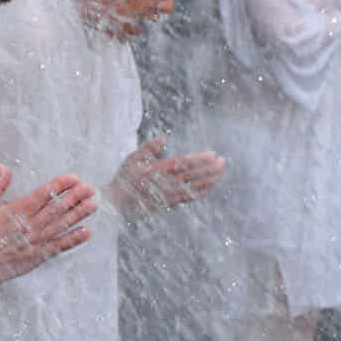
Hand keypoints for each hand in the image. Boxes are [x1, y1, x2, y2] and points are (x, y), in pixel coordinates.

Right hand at [0, 164, 96, 281]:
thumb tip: (3, 167)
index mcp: (15, 211)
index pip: (42, 195)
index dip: (59, 186)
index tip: (73, 178)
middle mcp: (28, 226)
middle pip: (56, 209)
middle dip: (75, 198)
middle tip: (90, 189)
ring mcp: (35, 242)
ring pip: (61, 226)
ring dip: (78, 215)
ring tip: (93, 205)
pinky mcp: (37, 256)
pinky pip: (59, 247)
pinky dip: (73, 240)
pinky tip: (86, 232)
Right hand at [110, 137, 224, 217]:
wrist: (118, 203)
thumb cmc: (125, 178)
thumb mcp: (132, 159)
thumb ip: (148, 148)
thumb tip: (163, 137)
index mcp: (156, 169)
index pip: (183, 163)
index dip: (199, 159)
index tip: (212, 154)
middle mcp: (164, 183)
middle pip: (192, 175)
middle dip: (209, 168)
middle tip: (222, 162)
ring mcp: (168, 195)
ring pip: (193, 187)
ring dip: (209, 180)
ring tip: (220, 172)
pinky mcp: (169, 203)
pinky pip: (189, 198)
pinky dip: (201, 192)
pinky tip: (210, 186)